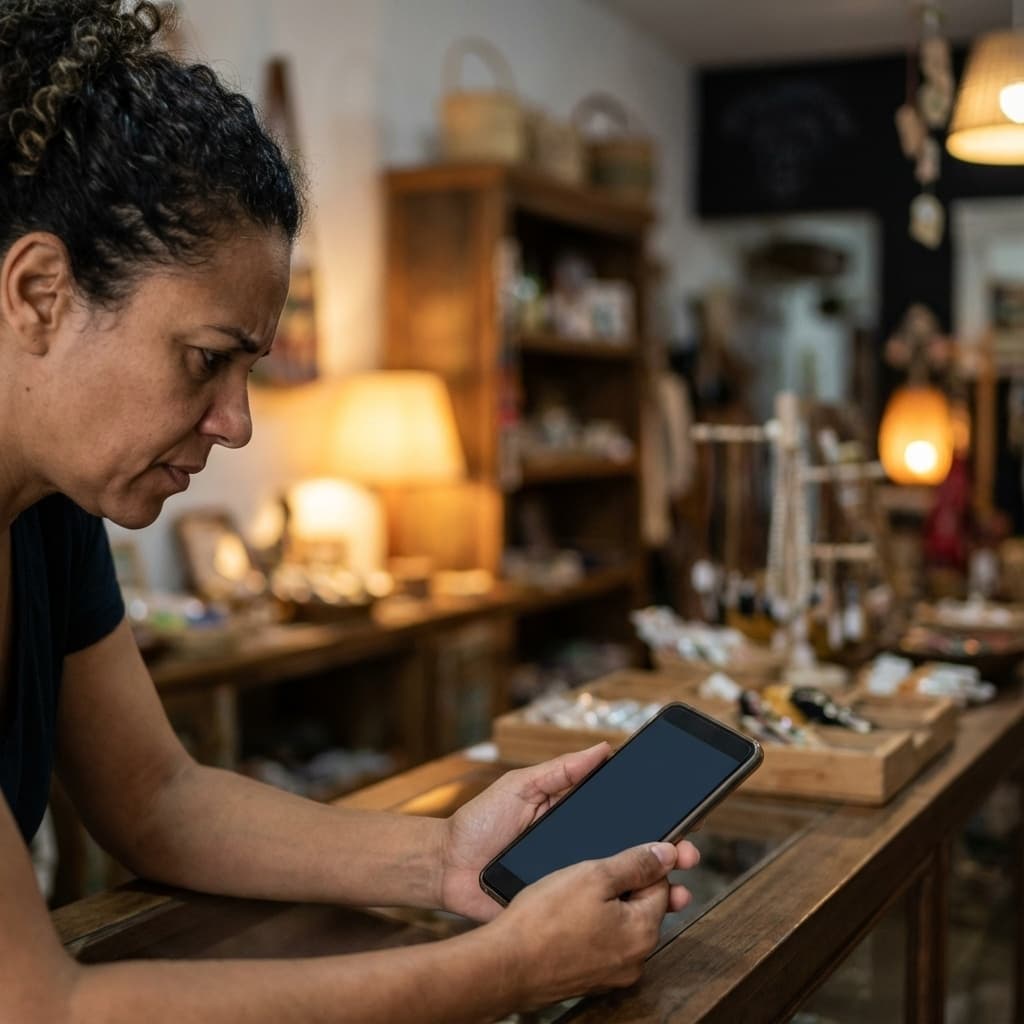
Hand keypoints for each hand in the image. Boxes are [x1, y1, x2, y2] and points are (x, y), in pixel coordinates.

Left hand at [438, 742, 699, 920]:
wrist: (445, 866)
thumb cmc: (480, 822)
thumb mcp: (522, 786)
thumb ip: (561, 770)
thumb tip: (604, 748)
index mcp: (573, 819)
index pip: (621, 817)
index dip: (652, 818)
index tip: (683, 813)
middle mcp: (578, 851)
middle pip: (629, 853)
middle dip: (665, 855)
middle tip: (689, 853)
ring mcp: (571, 883)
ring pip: (620, 887)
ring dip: (654, 889)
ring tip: (679, 888)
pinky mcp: (558, 909)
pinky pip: (592, 914)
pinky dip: (620, 916)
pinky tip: (644, 916)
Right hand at [481, 841, 682, 1009]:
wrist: (505, 963)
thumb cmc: (544, 921)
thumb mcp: (593, 876)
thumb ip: (636, 864)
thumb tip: (669, 854)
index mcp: (643, 932)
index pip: (661, 886)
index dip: (646, 863)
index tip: (630, 849)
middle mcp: (634, 959)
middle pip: (643, 907)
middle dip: (625, 884)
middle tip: (595, 870)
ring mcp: (611, 973)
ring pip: (620, 925)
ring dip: (606, 905)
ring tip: (574, 892)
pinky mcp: (588, 978)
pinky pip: (600, 943)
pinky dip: (590, 926)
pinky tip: (567, 915)